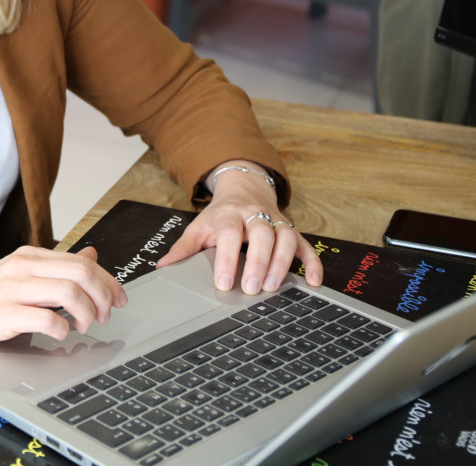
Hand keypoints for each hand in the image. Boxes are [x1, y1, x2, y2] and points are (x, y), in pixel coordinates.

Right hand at [0, 245, 126, 384]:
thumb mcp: (23, 277)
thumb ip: (57, 267)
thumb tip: (91, 255)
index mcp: (29, 257)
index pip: (82, 262)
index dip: (108, 282)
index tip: (119, 299)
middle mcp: (22, 268)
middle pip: (80, 273)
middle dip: (103, 297)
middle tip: (106, 316)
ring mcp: (11, 289)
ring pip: (68, 293)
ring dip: (86, 314)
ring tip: (83, 327)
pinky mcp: (2, 313)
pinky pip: (46, 319)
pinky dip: (61, 329)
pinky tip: (60, 334)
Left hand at [154, 165, 322, 293]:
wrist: (244, 187)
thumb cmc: (220, 214)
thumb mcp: (199, 227)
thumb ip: (184, 249)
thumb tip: (163, 267)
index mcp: (228, 214)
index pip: (228, 233)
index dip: (226, 258)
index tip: (222, 282)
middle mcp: (254, 214)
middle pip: (261, 233)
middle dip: (258, 261)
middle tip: (251, 288)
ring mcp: (275, 221)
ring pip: (286, 236)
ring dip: (282, 262)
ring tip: (273, 287)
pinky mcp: (291, 229)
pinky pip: (306, 244)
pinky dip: (311, 262)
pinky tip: (312, 281)